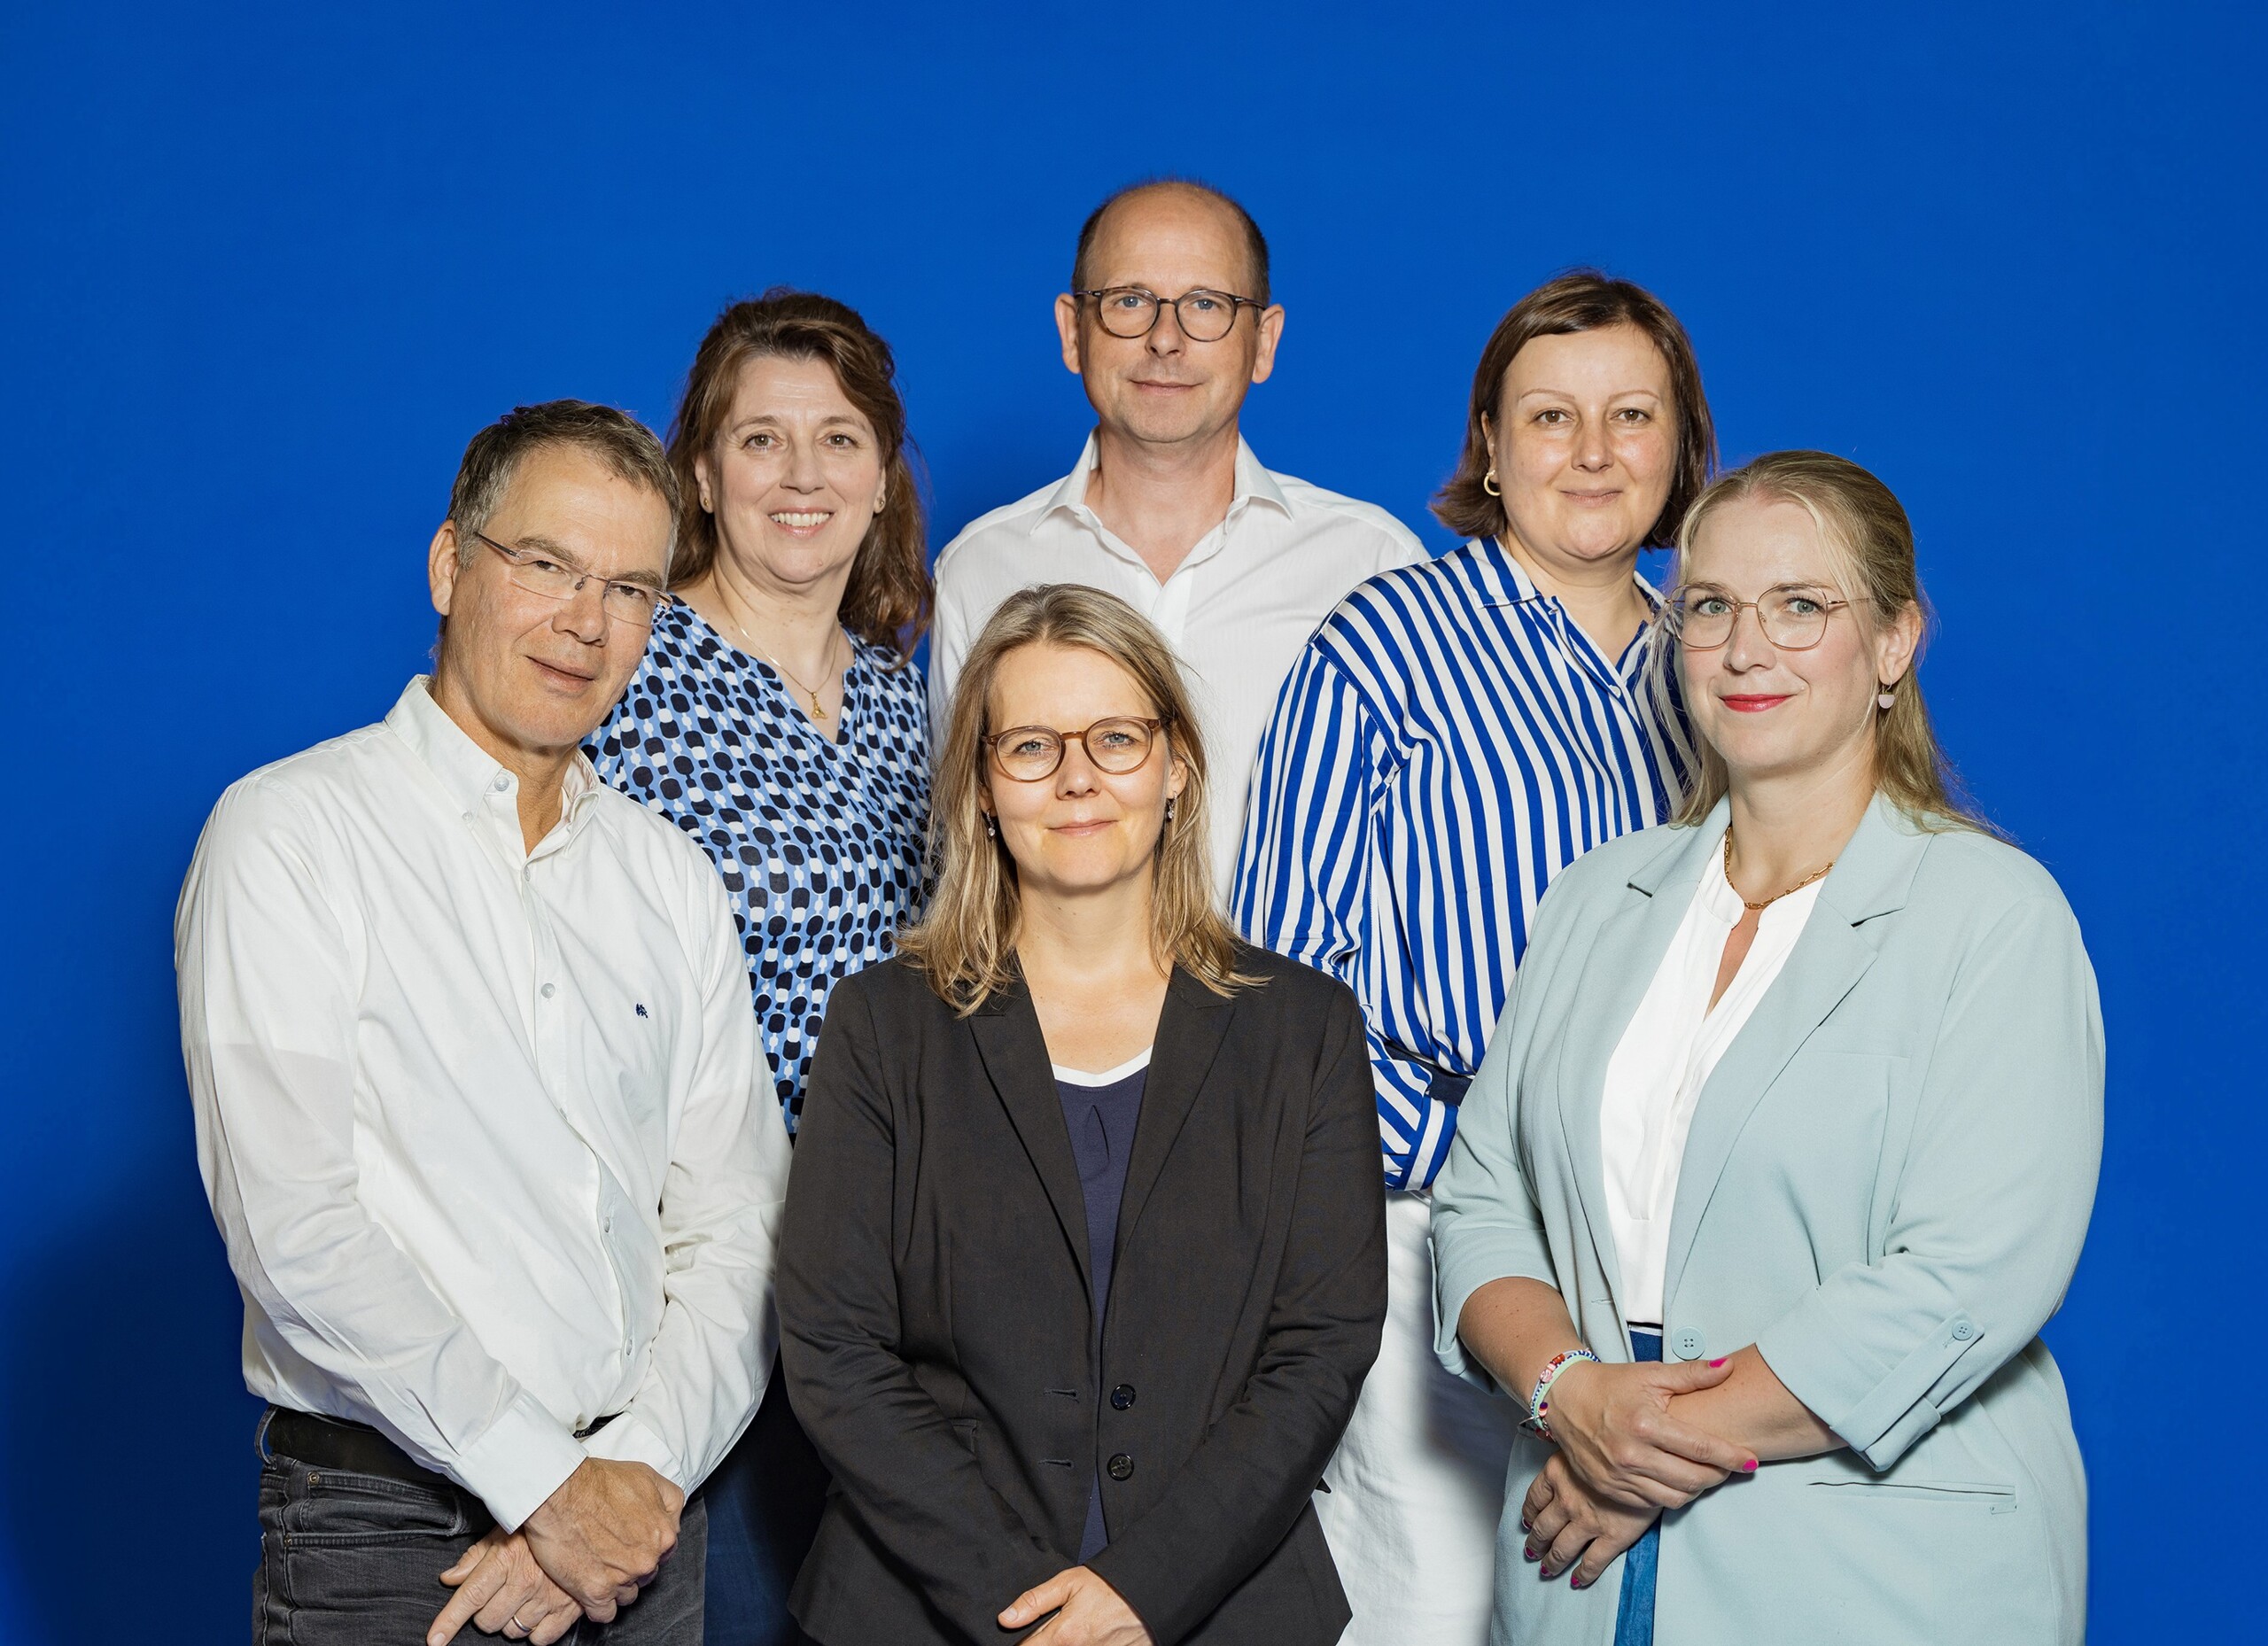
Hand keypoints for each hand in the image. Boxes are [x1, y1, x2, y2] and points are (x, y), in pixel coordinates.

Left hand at [428, 1529, 580, 1645]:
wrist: (585, 1522)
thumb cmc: (543, 1527)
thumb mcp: (504, 1531)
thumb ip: (475, 1557)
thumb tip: (450, 1577)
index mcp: (506, 1561)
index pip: (470, 1597)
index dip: (449, 1622)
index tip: (435, 1639)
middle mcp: (525, 1582)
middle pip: (487, 1621)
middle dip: (486, 1614)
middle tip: (499, 1596)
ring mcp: (547, 1598)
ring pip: (512, 1631)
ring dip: (511, 1621)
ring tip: (521, 1600)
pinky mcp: (568, 1610)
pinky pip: (540, 1639)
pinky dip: (536, 1631)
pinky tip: (537, 1612)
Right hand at [521, 1458, 683, 1621]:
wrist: (559, 1493)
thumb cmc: (598, 1481)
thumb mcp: (647, 1477)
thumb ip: (668, 1500)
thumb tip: (672, 1518)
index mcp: (664, 1534)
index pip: (665, 1552)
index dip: (646, 1547)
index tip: (630, 1544)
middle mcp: (647, 1560)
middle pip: (646, 1575)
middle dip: (631, 1566)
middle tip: (611, 1553)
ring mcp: (622, 1578)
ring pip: (627, 1594)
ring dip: (615, 1585)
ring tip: (597, 1567)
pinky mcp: (595, 1593)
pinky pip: (605, 1614)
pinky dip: (599, 1606)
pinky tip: (590, 1590)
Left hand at [998, 1566, 1152, 1645]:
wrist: (1150, 1594)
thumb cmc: (1112, 1587)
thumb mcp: (1069, 1582)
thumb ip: (1035, 1601)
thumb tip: (1006, 1618)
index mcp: (1064, 1636)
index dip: (1021, 1643)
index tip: (1024, 1635)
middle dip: (1046, 1642)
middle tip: (1059, 1627)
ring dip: (1066, 1645)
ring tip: (1076, 1631)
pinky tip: (1091, 1637)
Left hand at [1520, 1452, 1658, 1590]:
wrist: (1650, 1458)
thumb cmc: (1618, 1444)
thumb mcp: (1585, 1443)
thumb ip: (1571, 1458)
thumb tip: (1562, 1461)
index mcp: (1557, 1473)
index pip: (1534, 1499)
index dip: (1529, 1514)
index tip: (1528, 1522)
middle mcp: (1567, 1500)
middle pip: (1543, 1528)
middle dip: (1536, 1543)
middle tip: (1532, 1552)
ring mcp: (1587, 1521)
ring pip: (1562, 1548)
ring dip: (1552, 1561)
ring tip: (1548, 1569)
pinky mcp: (1612, 1537)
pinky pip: (1592, 1562)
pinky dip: (1583, 1574)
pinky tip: (1577, 1580)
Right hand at [1542, 1357, 1756, 1508]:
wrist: (1565, 1399)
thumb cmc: (1611, 1385)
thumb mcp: (1651, 1374)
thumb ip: (1692, 1374)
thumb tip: (1729, 1367)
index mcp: (1644, 1423)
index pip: (1700, 1447)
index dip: (1731, 1456)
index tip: (1751, 1460)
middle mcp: (1631, 1454)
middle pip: (1692, 1479)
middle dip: (1719, 1475)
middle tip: (1731, 1466)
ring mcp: (1619, 1476)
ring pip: (1675, 1498)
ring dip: (1698, 1489)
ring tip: (1707, 1474)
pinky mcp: (1610, 1489)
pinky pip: (1652, 1504)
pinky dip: (1672, 1496)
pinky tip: (1679, 1481)